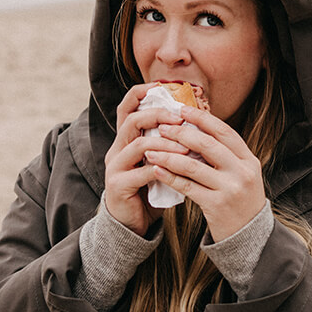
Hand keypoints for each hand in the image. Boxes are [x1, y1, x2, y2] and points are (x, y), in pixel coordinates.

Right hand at [103, 83, 190, 235]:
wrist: (133, 223)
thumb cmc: (150, 189)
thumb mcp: (159, 162)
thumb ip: (168, 144)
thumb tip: (196, 124)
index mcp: (125, 140)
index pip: (127, 108)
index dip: (141, 94)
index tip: (162, 87)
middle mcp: (116, 149)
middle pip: (132, 121)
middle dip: (158, 116)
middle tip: (180, 120)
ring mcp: (115, 167)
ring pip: (138, 145)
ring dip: (165, 144)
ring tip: (186, 147)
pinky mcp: (118, 185)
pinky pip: (141, 172)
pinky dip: (162, 169)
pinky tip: (177, 171)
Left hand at [142, 106, 264, 240]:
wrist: (249, 237)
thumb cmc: (239, 201)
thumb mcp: (241, 175)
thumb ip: (225, 155)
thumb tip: (196, 129)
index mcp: (249, 160)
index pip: (224, 132)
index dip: (202, 119)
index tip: (182, 110)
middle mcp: (242, 172)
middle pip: (208, 145)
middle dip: (181, 133)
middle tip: (162, 126)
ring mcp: (230, 189)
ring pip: (193, 166)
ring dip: (169, 155)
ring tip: (151, 149)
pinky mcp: (216, 205)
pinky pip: (187, 186)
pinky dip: (169, 176)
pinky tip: (156, 170)